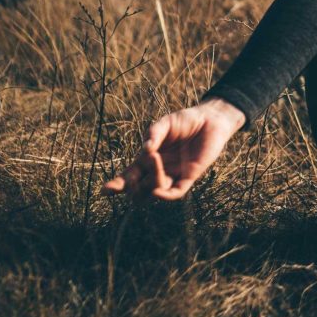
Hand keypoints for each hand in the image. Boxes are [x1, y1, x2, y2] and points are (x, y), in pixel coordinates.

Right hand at [101, 98, 245, 201]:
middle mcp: (157, 171)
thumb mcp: (166, 123)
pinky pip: (175, 193)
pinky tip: (157, 193)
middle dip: (132, 187)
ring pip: (153, 193)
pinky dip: (164, 196)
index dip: (116, 186)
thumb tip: (146, 149)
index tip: (106, 191)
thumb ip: (154, 133)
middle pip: (137, 191)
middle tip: (137, 170)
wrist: (210, 120)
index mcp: (146, 159)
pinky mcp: (189, 177)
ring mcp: (173, 175)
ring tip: (156, 161)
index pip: (127, 177)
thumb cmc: (185, 121)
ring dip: (149, 184)